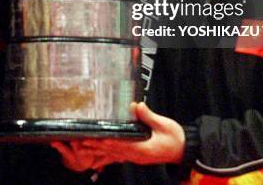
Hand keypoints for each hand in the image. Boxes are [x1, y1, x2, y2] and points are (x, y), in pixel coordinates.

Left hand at [51, 102, 185, 171]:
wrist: (184, 149)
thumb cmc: (176, 138)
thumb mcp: (165, 125)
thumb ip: (149, 116)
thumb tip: (135, 105)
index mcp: (142, 149)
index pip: (120, 145)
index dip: (105, 141)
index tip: (92, 138)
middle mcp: (136, 155)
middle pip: (111, 151)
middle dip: (95, 146)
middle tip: (78, 141)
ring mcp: (135, 157)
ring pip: (112, 154)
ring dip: (97, 150)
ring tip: (82, 145)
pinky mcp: (136, 154)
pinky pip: (118, 155)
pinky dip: (106, 153)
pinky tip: (97, 151)